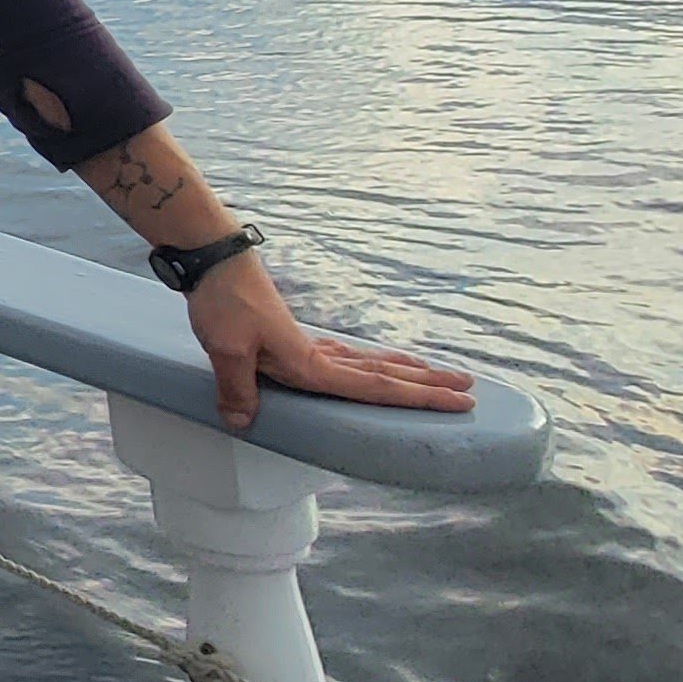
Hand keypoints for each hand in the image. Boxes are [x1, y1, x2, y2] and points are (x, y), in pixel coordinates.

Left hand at [185, 254, 472, 431]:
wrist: (214, 258)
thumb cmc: (224, 301)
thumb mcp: (226, 349)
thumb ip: (238, 389)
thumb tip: (243, 423)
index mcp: (311, 364)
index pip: (376, 387)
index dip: (419, 398)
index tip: (460, 399)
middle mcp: (317, 355)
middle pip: (382, 374)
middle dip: (425, 384)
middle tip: (468, 388)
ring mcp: (305, 344)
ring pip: (365, 363)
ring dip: (401, 370)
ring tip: (431, 373)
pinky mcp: (287, 336)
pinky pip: (339, 356)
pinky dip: (363, 361)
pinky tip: (363, 362)